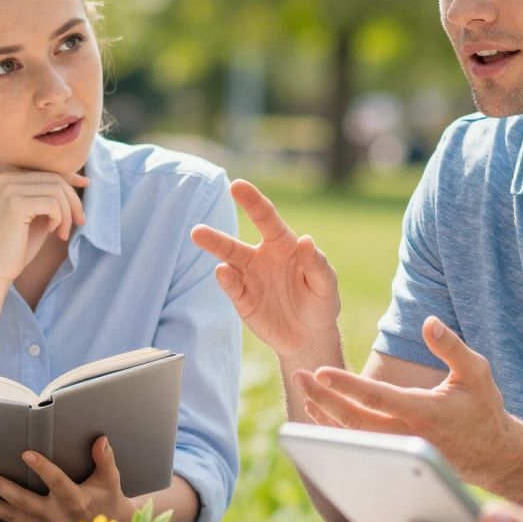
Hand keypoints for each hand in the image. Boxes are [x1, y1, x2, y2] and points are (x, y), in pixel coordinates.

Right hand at [0, 168, 88, 286]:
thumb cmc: (19, 245)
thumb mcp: (40, 214)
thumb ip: (53, 196)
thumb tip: (82, 179)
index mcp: (10, 177)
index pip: (49, 171)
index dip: (71, 177)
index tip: (86, 184)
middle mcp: (8, 178)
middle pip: (56, 179)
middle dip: (73, 202)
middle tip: (78, 223)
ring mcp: (10, 190)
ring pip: (57, 191)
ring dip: (67, 214)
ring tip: (62, 232)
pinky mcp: (16, 204)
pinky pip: (53, 203)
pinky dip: (59, 219)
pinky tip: (51, 231)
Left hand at [0, 436, 130, 521]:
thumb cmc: (108, 500)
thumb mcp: (110, 480)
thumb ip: (105, 460)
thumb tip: (100, 439)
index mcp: (75, 500)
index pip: (56, 481)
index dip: (42, 468)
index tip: (26, 453)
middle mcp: (57, 515)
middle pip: (23, 501)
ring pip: (13, 516)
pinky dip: (0, 517)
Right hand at [190, 179, 341, 363]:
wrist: (310, 336)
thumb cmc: (320, 302)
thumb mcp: (325, 284)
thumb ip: (316, 263)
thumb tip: (307, 240)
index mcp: (283, 245)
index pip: (266, 218)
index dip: (252, 201)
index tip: (237, 186)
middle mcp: (261, 257)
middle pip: (235, 243)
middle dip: (216, 236)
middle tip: (197, 228)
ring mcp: (249, 278)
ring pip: (227, 262)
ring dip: (213, 250)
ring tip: (198, 238)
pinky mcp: (243, 300)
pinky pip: (233, 287)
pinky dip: (227, 280)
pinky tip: (223, 272)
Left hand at [298, 317, 505, 467]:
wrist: (492, 454)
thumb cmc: (483, 407)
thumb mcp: (476, 372)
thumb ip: (452, 347)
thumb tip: (429, 322)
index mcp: (425, 411)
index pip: (376, 397)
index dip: (346, 385)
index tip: (321, 372)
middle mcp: (407, 434)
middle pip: (354, 420)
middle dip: (323, 398)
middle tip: (300, 376)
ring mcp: (399, 451)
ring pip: (351, 437)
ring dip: (324, 414)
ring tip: (303, 390)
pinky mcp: (394, 457)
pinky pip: (357, 445)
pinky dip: (334, 430)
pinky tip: (319, 413)